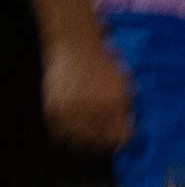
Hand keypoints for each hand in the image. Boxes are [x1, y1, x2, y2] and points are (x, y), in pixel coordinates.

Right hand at [40, 36, 129, 152]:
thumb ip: (125, 105)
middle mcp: (94, 108)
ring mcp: (72, 108)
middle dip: (105, 140)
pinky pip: (60, 130)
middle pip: (100, 140)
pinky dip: (66, 133)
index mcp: (115, 103)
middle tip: (104, 137)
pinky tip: (72, 130)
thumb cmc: (102, 62)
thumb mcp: (123, 83)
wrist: (75, 45)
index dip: (122, 138)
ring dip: (85, 139)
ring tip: (88, 135)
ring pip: (80, 138)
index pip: (120, 135)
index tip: (121, 137)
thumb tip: (128, 128)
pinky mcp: (54, 107)